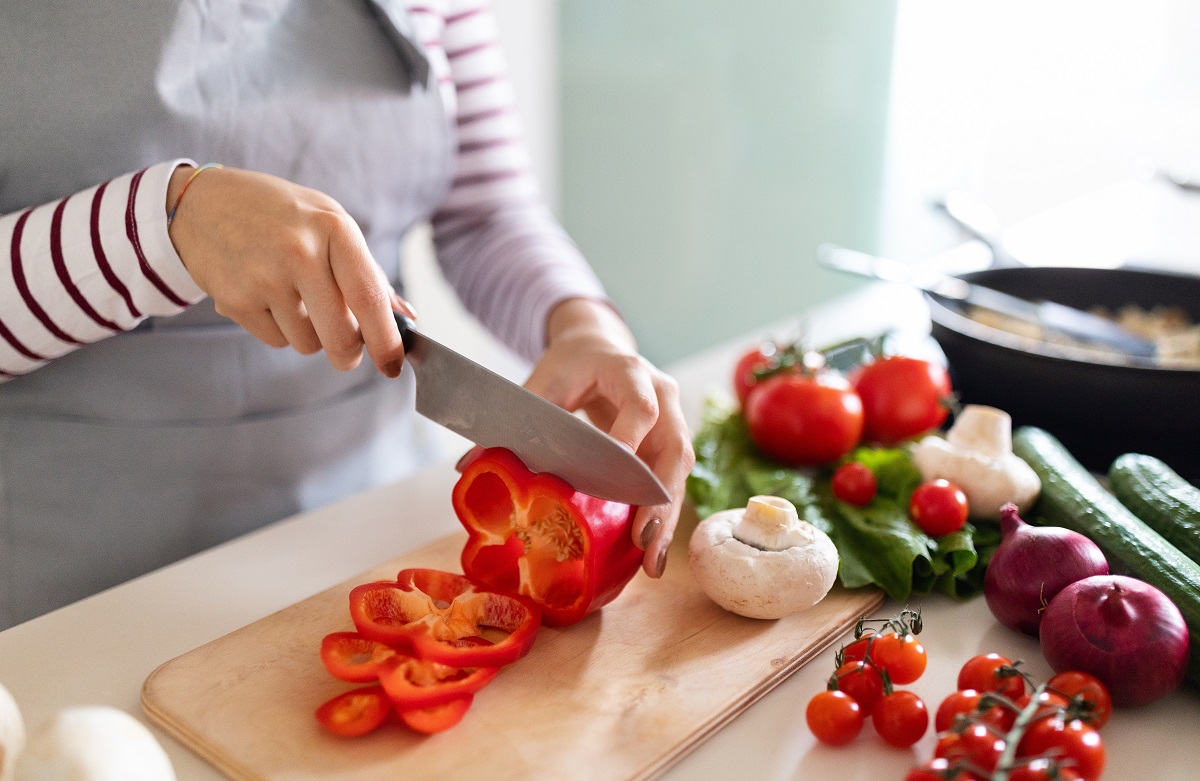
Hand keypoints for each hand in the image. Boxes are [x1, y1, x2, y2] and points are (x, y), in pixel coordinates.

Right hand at [165, 164, 411, 376]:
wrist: (203, 204)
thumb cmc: (281, 215)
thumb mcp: (330, 223)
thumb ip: (368, 272)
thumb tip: (406, 317)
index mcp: (334, 229)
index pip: (369, 298)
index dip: (386, 340)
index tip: (394, 365)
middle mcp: (299, 252)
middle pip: (340, 336)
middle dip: (349, 354)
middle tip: (348, 351)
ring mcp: (263, 277)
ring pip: (308, 344)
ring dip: (311, 335)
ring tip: (295, 298)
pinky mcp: (235, 300)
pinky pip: (276, 340)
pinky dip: (280, 329)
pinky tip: (267, 297)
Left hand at [523, 298, 694, 577]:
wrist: (597, 349)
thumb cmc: (569, 366)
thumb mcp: (541, 384)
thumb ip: (513, 421)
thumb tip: (467, 465)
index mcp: (629, 372)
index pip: (641, 405)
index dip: (631, 437)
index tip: (616, 470)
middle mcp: (662, 395)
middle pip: (673, 447)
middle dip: (658, 497)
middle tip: (642, 538)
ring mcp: (673, 421)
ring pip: (679, 473)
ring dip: (667, 518)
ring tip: (651, 562)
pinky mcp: (669, 446)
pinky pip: (672, 484)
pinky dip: (662, 519)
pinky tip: (650, 555)